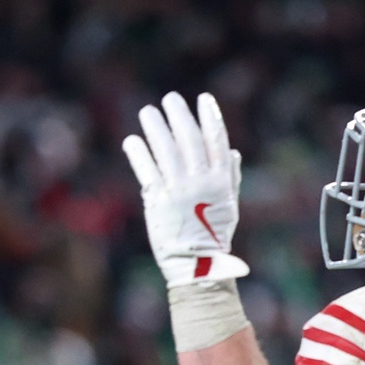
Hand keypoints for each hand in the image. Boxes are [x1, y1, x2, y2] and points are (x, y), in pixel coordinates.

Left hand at [123, 91, 249, 288]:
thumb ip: (230, 177)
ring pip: (166, 151)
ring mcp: (178, 191)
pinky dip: (139, 154)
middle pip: (189, 140)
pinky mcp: (158, 202)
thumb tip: (232, 152)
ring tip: (148, 112)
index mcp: (220, 182)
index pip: (217, 142)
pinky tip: (132, 140)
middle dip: (180, 116)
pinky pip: (147, 172)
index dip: (211, 118)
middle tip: (170, 99)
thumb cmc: (213, 237)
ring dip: (156, 129)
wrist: (196, 266)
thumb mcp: (229, 206)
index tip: (203, 99)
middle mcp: (200, 183)